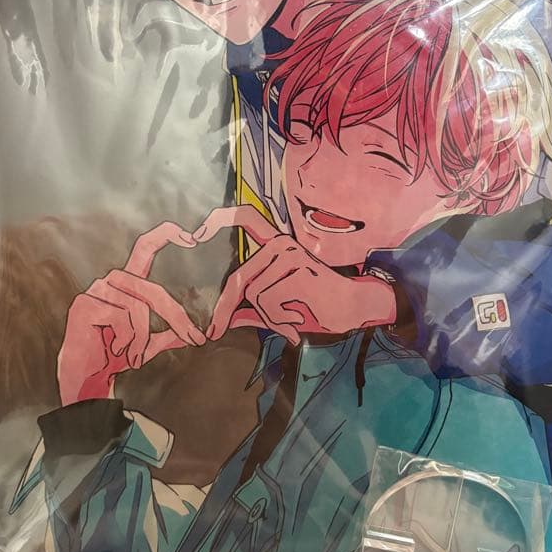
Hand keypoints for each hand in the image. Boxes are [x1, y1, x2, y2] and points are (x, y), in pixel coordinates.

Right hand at [56, 222, 205, 404]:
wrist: (86, 377)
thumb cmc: (114, 356)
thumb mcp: (148, 343)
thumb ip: (168, 334)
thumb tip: (196, 334)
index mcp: (127, 283)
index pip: (145, 248)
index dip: (166, 236)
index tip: (191, 237)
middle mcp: (111, 281)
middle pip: (151, 289)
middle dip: (175, 317)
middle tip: (194, 339)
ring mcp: (96, 291)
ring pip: (137, 307)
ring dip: (142, 339)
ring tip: (134, 357)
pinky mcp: (85, 305)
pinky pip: (121, 317)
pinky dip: (126, 340)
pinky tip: (114, 349)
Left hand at [192, 206, 396, 343]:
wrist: (356, 308)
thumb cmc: (317, 306)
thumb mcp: (278, 309)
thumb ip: (252, 310)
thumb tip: (224, 318)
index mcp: (275, 246)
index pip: (247, 219)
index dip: (221, 219)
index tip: (196, 232)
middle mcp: (280, 243)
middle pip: (238, 278)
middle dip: (223, 310)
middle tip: (212, 332)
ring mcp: (288, 253)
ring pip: (253, 294)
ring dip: (269, 317)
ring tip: (290, 320)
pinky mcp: (296, 268)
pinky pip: (268, 301)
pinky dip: (280, 318)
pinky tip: (298, 316)